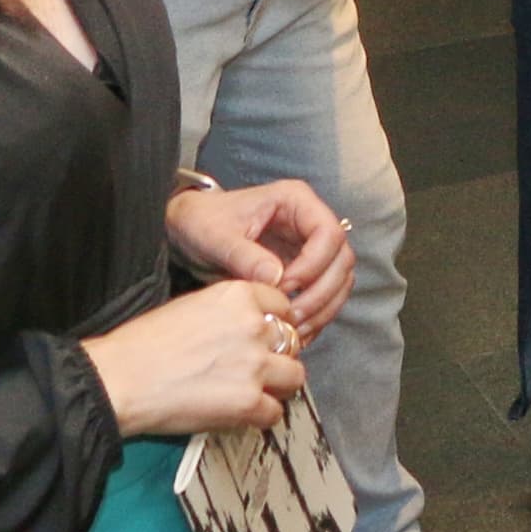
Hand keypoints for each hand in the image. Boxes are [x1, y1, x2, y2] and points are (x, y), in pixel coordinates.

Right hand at [82, 274, 304, 437]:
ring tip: (254, 392)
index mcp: (238, 296)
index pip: (283, 306)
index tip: (267, 337)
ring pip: (294, 377)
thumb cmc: (142, 346)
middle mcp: (253, 325)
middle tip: (257, 369)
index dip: (276, 324)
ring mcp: (255, 364)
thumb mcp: (191, 307)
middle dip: (277, 356)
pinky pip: (275, 413)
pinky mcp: (248, 402)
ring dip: (277, 387)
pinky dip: (260, 417)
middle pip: (291, 342)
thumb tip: (251, 327)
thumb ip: (228, 313)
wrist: (119, 379)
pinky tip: (241, 414)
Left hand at [164, 176, 353, 340]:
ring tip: (293, 327)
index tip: (284, 286)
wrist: (189, 229)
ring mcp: (311, 247)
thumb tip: (276, 278)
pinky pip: (325, 295)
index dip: (314, 264)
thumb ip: (245, 256)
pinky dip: (316, 316)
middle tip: (292, 314)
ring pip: (340, 280)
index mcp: (295, 201)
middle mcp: (310, 222)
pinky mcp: (306, 270)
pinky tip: (295, 331)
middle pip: (341, 260)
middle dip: (321, 292)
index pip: (329, 232)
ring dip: (322, 308)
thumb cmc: (201, 222)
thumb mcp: (215, 236)